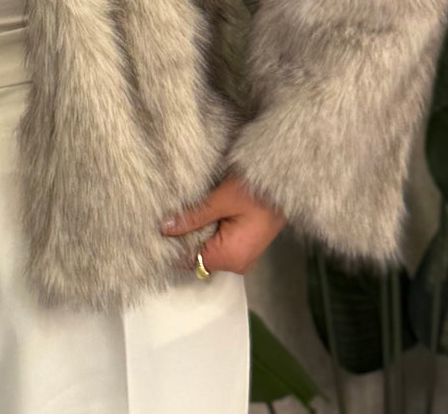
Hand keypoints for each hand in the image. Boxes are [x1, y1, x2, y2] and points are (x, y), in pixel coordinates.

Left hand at [160, 172, 287, 275]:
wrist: (286, 183)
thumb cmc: (258, 189)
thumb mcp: (223, 199)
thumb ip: (193, 216)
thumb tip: (165, 228)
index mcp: (231, 258)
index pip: (189, 260)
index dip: (174, 243)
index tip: (161, 225)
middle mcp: (237, 264)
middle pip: (198, 255)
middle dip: (186, 235)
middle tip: (174, 212)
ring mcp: (241, 256)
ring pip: (207, 248)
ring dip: (198, 230)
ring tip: (191, 209)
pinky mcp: (244, 246)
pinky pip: (218, 243)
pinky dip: (210, 229)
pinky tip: (206, 212)